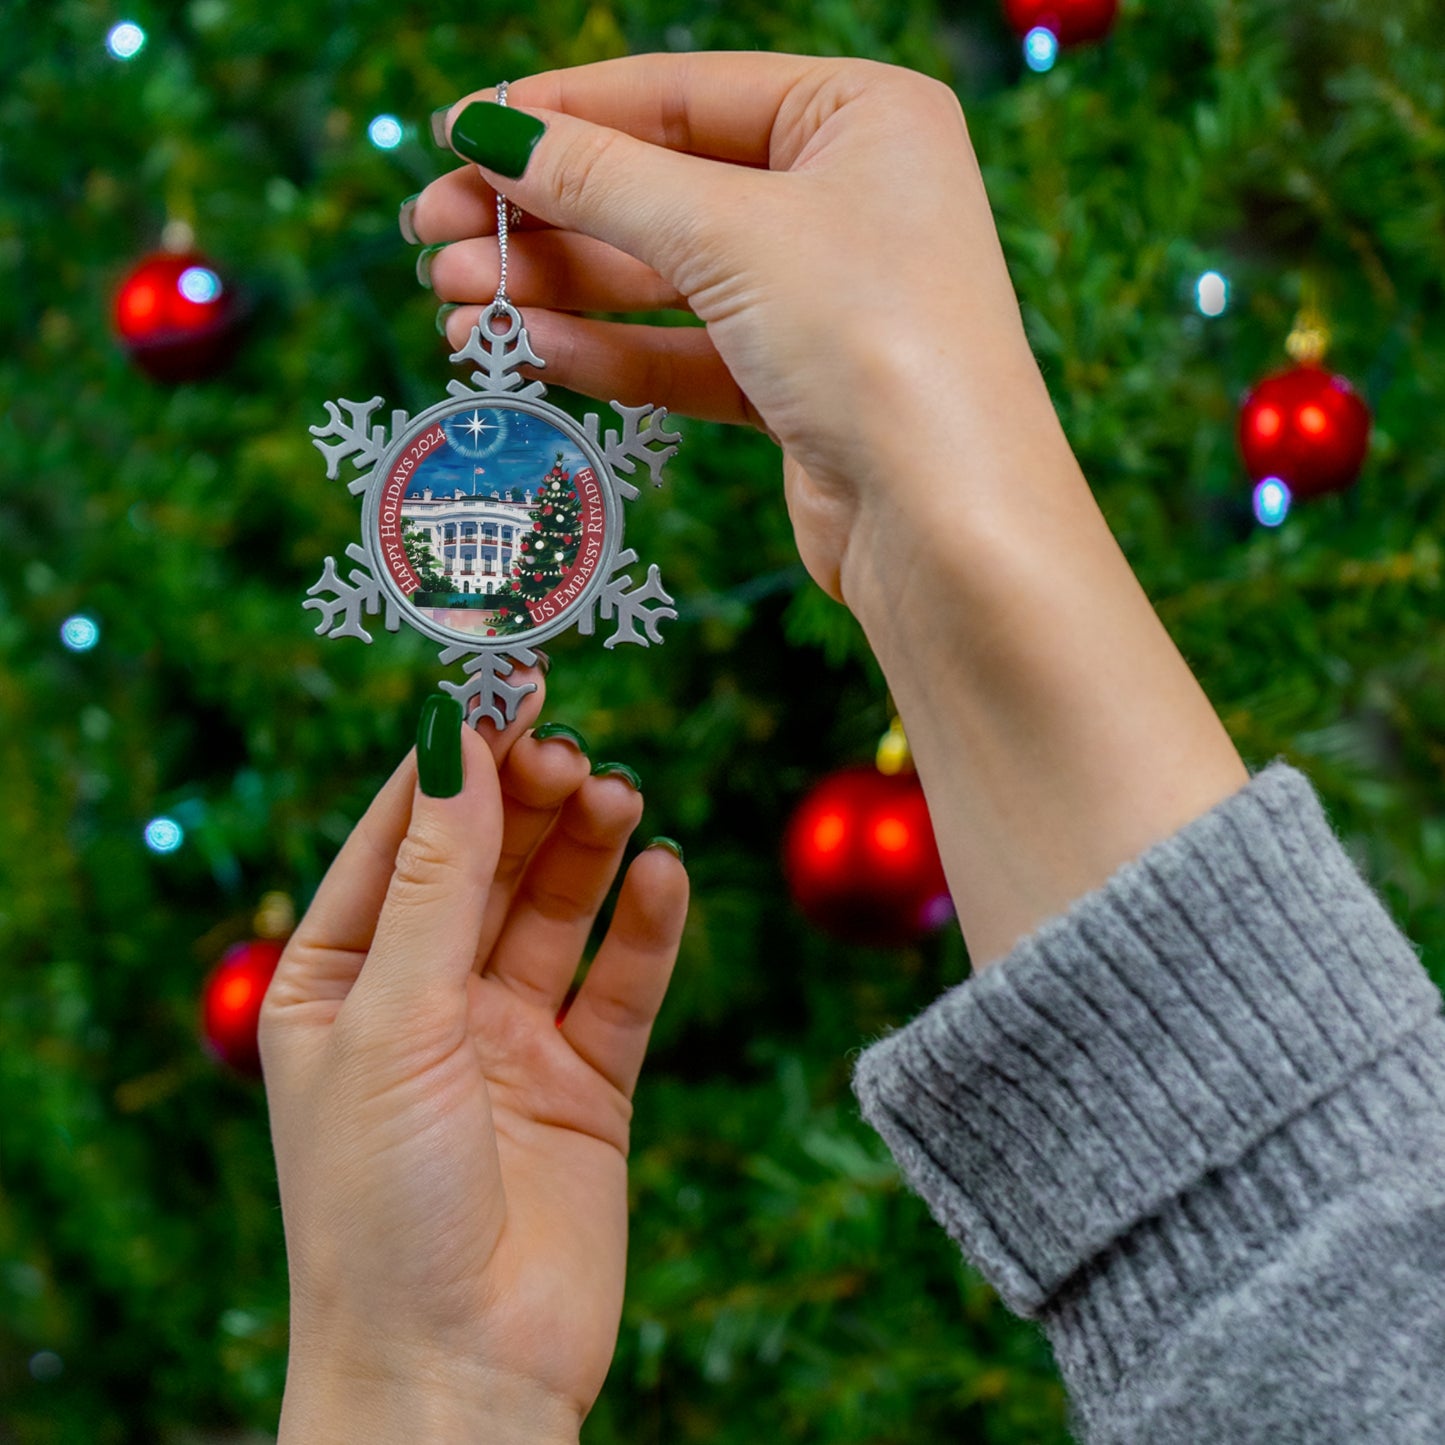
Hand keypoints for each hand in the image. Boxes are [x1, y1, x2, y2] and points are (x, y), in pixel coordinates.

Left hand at [259, 682, 687, 1441]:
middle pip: (486, 862)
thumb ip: (437, 878)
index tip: (506, 684)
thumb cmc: (381, 1205)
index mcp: (340, 979)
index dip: (453, 758)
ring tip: (621, 797)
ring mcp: (508, 1038)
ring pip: (557, 909)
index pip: (400, 837)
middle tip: (572, 750)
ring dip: (589, 848)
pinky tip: (665, 875)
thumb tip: (454, 736)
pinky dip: (647, 927)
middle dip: (527, 799)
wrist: (459, 1376)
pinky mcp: (586, 1082)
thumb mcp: (394, 1019)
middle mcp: (424, 999)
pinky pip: (622, 983)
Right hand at [411, 53, 1058, 601]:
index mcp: (859, 116)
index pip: (679, 93)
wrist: (947, 525)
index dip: (560, 113)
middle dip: (543, 215)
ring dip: (557, 289)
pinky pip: (684, 353)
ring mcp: (821, 297)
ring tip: (454, 303)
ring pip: (663, 279)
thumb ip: (602, 180)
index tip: (456, 133)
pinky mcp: (798, 387)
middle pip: (660, 188)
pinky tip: (527, 350)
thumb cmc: (873, 341)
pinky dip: (608, 351)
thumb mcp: (728, 233)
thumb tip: (490, 131)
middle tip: (432, 236)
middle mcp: (845, 198)